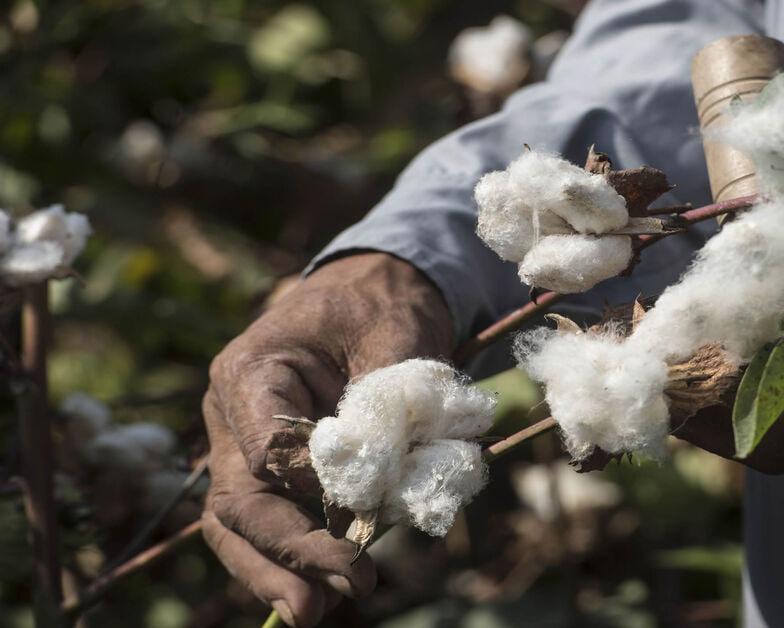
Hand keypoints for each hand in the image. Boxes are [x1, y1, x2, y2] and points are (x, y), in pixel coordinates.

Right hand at [201, 253, 453, 626]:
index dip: (307, 487)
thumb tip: (380, 476)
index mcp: (250, 371)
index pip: (263, 448)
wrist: (375, 293)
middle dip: (282, 553)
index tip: (358, 505)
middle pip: (238, 501)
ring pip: (242, 524)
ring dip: (279, 570)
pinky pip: (275, 521)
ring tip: (315, 612)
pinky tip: (326, 590)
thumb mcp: (395, 334)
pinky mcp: (275, 471)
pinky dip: (297, 557)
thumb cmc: (380, 305)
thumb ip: (385, 401)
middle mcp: (234, 415)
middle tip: (324, 599)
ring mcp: (247, 446)